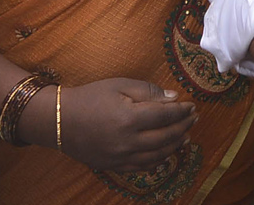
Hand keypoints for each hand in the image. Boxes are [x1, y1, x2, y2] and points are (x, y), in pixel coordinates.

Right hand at [60, 78, 195, 171]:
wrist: (59, 120)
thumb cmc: (91, 97)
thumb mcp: (120, 85)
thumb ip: (148, 91)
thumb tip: (174, 99)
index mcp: (129, 118)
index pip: (165, 116)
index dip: (181, 111)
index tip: (191, 105)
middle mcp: (126, 141)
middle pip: (165, 137)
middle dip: (183, 127)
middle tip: (194, 119)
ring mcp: (119, 157)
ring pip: (156, 156)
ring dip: (174, 146)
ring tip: (185, 136)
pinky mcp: (112, 166)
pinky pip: (141, 167)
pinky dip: (157, 160)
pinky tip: (166, 153)